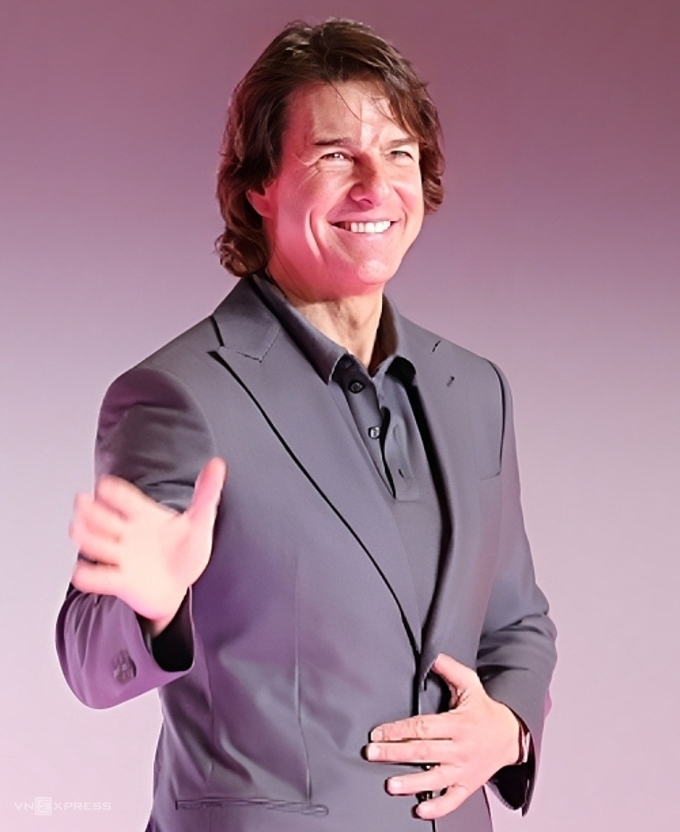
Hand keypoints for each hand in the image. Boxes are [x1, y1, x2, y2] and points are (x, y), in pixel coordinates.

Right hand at [69, 457, 226, 634]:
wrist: (180, 587)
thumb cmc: (186, 551)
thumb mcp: (201, 520)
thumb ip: (206, 493)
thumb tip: (217, 464)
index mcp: (144, 514)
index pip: (124, 496)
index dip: (112, 491)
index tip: (105, 486)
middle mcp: (127, 533)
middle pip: (101, 517)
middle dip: (90, 510)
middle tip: (83, 503)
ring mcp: (121, 556)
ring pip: (95, 543)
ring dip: (85, 536)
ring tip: (80, 532)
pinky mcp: (120, 581)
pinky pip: (98, 577)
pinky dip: (89, 575)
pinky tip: (84, 573)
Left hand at [365, 653, 520, 819]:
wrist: (511, 736)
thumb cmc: (484, 709)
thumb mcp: (470, 684)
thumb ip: (449, 669)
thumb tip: (432, 656)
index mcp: (458, 723)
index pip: (423, 726)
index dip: (399, 730)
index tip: (378, 733)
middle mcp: (460, 748)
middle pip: (423, 752)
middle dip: (395, 753)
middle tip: (372, 754)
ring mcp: (464, 769)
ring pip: (435, 778)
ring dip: (412, 783)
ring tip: (391, 785)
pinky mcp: (468, 785)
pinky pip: (453, 799)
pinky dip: (437, 807)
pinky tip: (419, 810)